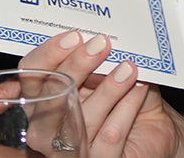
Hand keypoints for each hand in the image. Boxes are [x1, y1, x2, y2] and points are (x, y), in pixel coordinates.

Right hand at [17, 31, 183, 157]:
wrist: (150, 130)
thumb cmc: (120, 98)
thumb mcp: (103, 74)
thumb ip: (94, 61)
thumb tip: (97, 38)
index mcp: (41, 99)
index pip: (32, 75)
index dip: (49, 54)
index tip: (74, 36)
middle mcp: (45, 128)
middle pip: (51, 96)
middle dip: (77, 66)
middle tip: (101, 45)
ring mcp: (67, 150)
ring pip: (81, 117)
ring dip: (108, 89)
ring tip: (128, 68)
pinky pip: (108, 135)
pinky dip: (126, 108)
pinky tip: (138, 90)